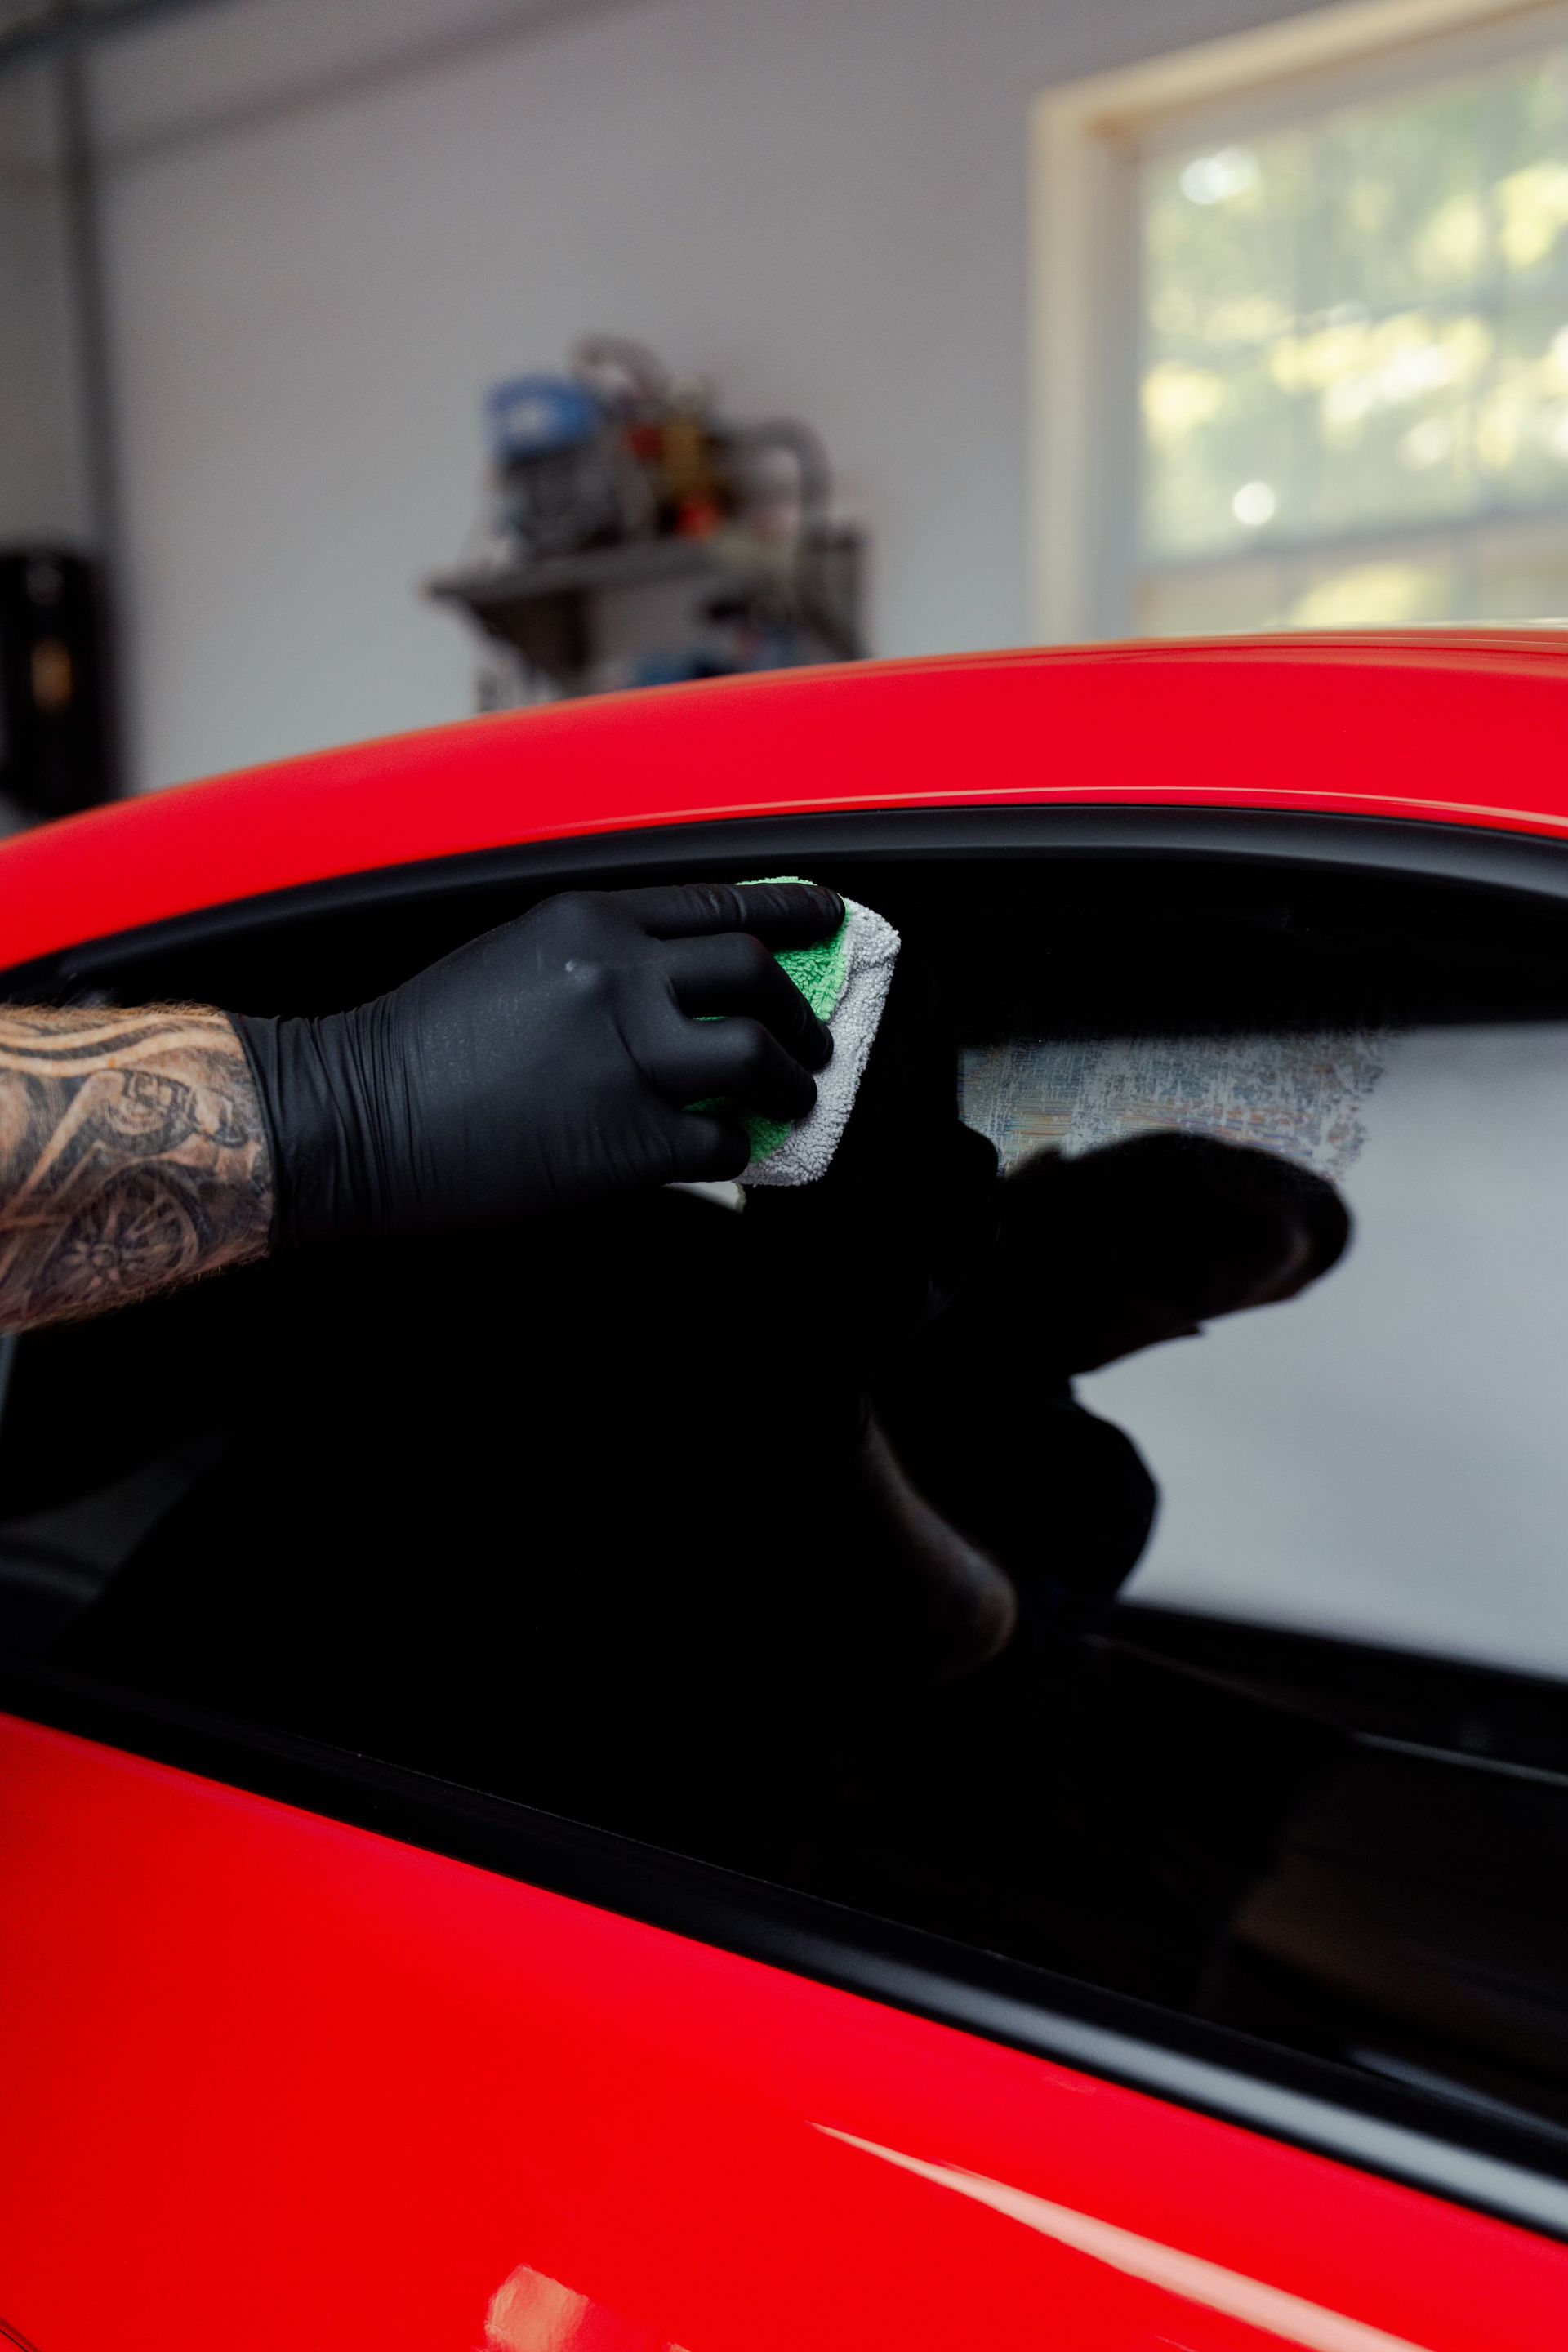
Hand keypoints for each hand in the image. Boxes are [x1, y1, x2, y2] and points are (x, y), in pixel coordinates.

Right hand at [232, 880, 841, 1246]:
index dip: (793, 913)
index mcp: (588, 920)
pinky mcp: (626, 1137)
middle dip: (802, 1011)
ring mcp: (626, 1056)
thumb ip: (600, 958)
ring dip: (790, 1082)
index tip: (831, 921)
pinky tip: (729, 1152)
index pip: (723, 905)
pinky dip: (740, 1148)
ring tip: (790, 1098)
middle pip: (757, 975)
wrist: (354, 1117)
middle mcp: (617, 974)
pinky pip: (722, 1139)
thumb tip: (679, 985)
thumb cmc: (419, 1046)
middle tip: (812, 1039)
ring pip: (758, 1056)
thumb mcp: (513, 955)